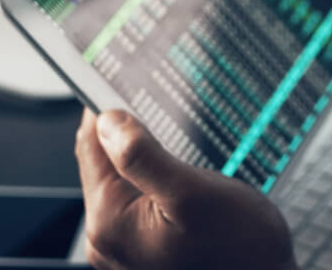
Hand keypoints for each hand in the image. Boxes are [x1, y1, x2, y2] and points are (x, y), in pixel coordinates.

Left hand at [75, 108, 295, 269]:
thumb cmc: (239, 250)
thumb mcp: (193, 194)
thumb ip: (143, 157)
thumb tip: (107, 121)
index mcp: (110, 222)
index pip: (91, 147)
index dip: (108, 110)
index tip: (127, 81)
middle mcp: (108, 239)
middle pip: (104, 164)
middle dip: (129, 134)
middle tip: (163, 108)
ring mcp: (124, 248)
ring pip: (123, 181)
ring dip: (144, 157)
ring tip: (177, 143)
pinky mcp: (144, 251)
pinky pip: (138, 202)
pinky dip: (154, 181)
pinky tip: (181, 175)